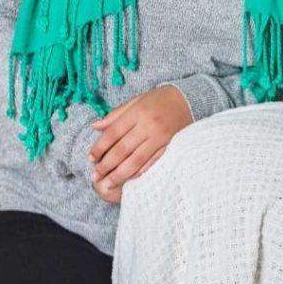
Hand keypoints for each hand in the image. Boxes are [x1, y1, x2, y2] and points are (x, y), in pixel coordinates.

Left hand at [88, 85, 191, 200]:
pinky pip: (153, 162)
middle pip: (122, 149)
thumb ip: (116, 114)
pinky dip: (140, 172)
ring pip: (136, 160)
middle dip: (106, 165)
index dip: (100, 147)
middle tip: (95, 176)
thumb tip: (95, 126)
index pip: (113, 133)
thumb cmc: (160, 99)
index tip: (90, 158)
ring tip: (107, 184)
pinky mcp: (171, 146)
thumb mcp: (137, 100)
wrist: (191, 99)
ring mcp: (161, 137)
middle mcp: (149, 125)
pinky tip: (129, 179)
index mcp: (138, 112)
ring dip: (119, 174)